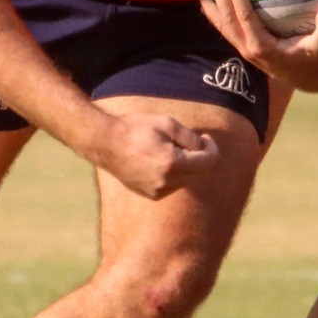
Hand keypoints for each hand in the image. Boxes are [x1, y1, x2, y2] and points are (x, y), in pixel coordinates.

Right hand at [95, 112, 218, 199]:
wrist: (106, 144)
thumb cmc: (136, 129)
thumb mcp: (166, 123)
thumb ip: (190, 136)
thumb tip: (203, 147)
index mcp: (171, 163)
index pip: (207, 161)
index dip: (211, 148)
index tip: (205, 138)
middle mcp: (166, 182)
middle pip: (200, 173)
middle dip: (201, 157)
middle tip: (192, 141)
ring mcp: (158, 191)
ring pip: (188, 180)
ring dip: (188, 166)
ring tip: (171, 150)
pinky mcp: (152, 195)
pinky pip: (174, 185)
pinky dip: (175, 174)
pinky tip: (161, 161)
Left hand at [198, 0, 317, 91]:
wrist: (309, 80)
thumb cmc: (317, 59)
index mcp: (264, 48)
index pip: (245, 19)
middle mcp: (249, 49)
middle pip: (228, 19)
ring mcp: (244, 49)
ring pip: (221, 25)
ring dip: (210, 4)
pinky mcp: (244, 47)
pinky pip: (225, 28)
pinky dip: (214, 14)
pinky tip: (206, 0)